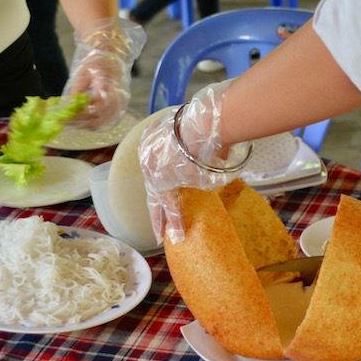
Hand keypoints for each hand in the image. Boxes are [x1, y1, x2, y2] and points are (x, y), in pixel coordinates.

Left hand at [61, 18, 145, 130]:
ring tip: (69, 121)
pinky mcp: (117, 110)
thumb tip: (65, 109)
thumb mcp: (82, 74)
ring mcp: (118, 105)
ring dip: (83, 125)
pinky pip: (104, 123)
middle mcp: (116, 99)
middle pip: (96, 120)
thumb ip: (75, 92)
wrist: (112, 58)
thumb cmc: (96, 63)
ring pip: (100, 124)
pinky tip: (79, 120)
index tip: (63, 117)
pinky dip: (91, 124)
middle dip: (78, 123)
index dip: (78, 116)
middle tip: (62, 122)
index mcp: (107, 87)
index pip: (93, 110)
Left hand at [139, 79, 252, 244]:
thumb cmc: (206, 126)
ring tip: (164, 236)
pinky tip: (178, 234)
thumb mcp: (195, 136)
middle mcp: (148, 156)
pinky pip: (170, 204)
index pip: (156, 167)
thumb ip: (195, 150)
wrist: (202, 124)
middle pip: (153, 187)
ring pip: (158, 199)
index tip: (160, 194)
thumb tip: (212, 155)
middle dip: (156, 207)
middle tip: (157, 226)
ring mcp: (153, 171)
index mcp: (153, 140)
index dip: (161, 182)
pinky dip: (175, 219)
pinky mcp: (163, 184)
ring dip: (164, 219)